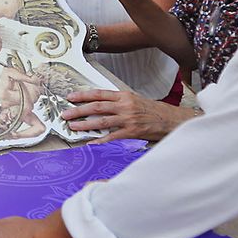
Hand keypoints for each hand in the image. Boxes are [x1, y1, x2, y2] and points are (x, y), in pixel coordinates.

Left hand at [61, 87, 198, 141]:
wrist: (171, 119)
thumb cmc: (153, 110)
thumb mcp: (135, 100)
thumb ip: (119, 102)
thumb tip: (101, 105)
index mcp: (124, 96)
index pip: (99, 93)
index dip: (83, 95)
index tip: (70, 97)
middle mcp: (125, 105)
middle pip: (97, 107)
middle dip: (79, 110)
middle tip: (65, 114)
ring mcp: (128, 119)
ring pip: (102, 121)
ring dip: (85, 124)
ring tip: (73, 127)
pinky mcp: (132, 132)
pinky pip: (113, 137)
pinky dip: (101, 141)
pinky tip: (91, 144)